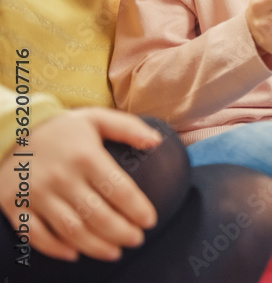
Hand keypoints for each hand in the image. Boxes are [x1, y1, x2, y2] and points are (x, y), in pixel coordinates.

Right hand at [0, 109, 161, 261]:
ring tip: (115, 252)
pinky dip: (54, 248)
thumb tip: (157, 141)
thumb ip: (128, 128)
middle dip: (122, 232)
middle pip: (98, 215)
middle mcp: (61, 176)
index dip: (138, 209)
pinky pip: (35, 234)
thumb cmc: (61, 128)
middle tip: (136, 239)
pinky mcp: (13, 204)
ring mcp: (35, 192)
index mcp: (85, 155)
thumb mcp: (96, 118)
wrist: (10, 129)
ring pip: (71, 229)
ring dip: (96, 246)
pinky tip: (74, 253)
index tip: (150, 221)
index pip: (119, 189)